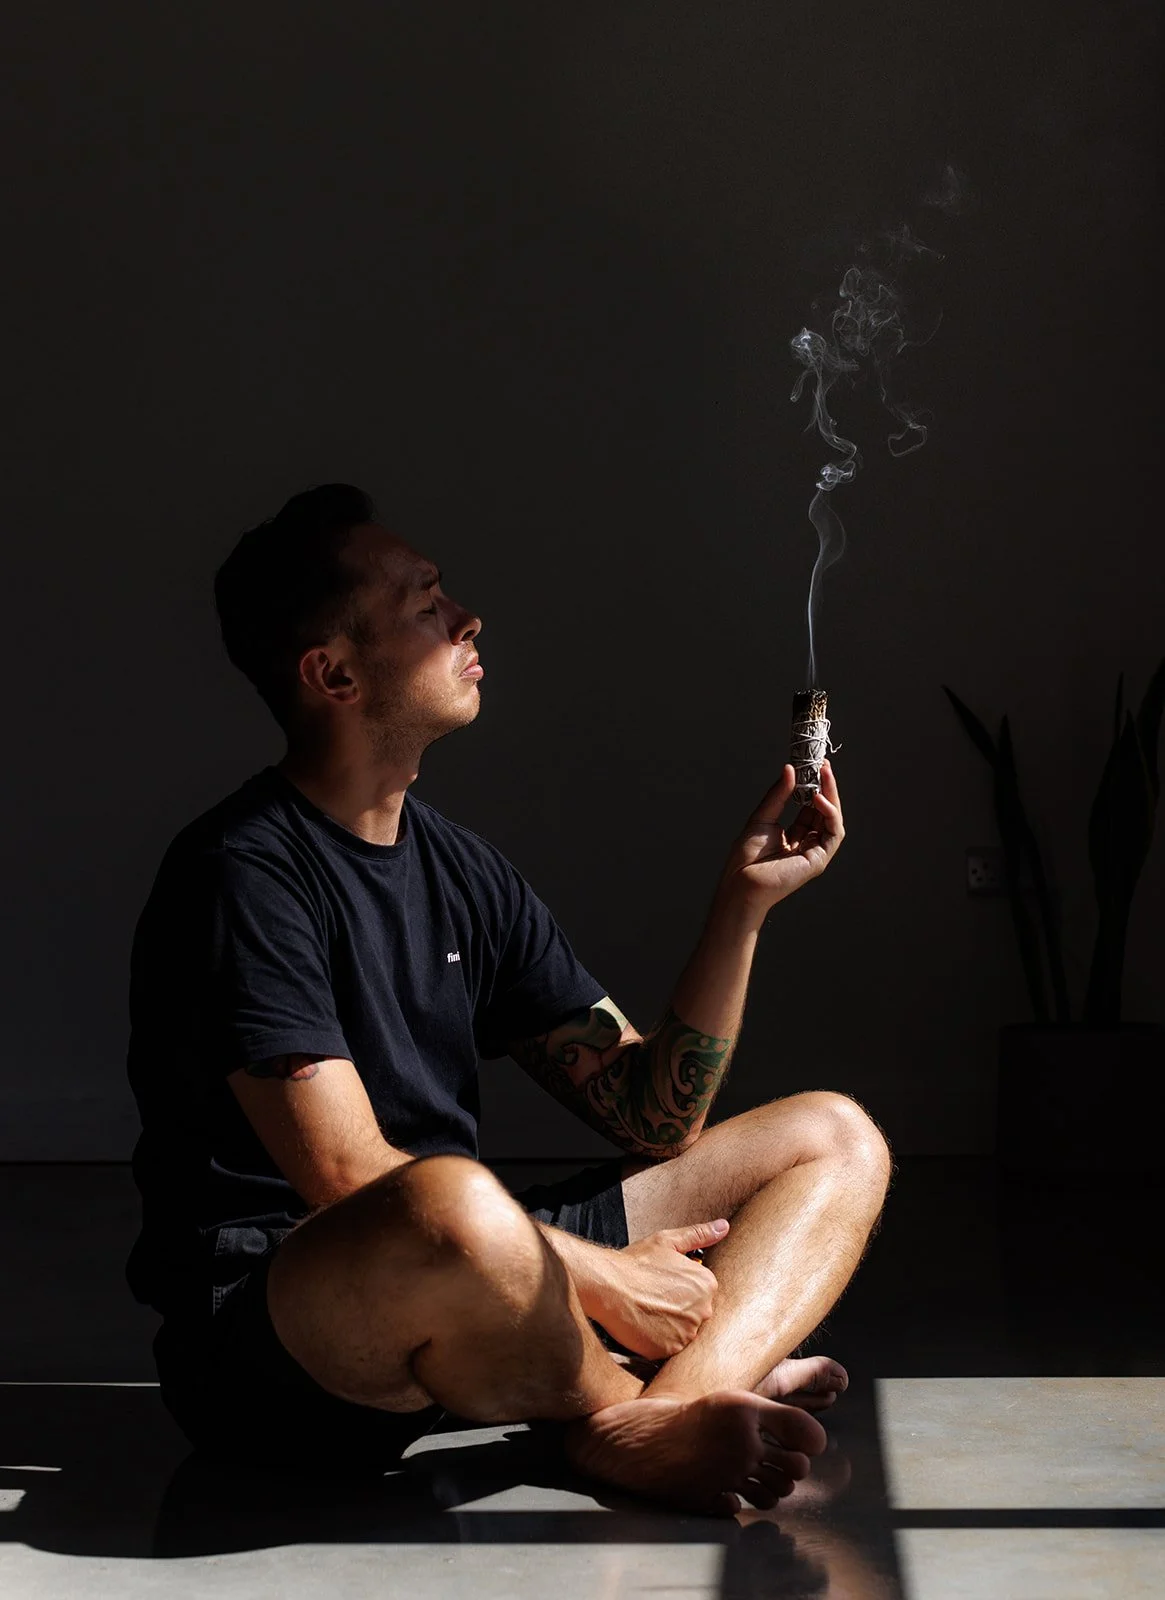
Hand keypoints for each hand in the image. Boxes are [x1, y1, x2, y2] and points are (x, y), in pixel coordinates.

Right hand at [589, 1219, 727, 1359]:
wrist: (608, 1287)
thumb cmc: (637, 1264)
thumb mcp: (669, 1241)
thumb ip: (700, 1235)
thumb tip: (723, 1227)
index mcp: (706, 1284)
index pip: (702, 1291)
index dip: (681, 1286)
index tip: (664, 1283)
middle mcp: (702, 1311)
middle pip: (695, 1312)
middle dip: (678, 1306)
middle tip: (655, 1296)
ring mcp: (686, 1333)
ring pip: (683, 1330)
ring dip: (669, 1323)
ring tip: (648, 1309)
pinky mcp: (669, 1350)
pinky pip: (669, 1346)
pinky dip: (658, 1338)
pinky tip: (645, 1323)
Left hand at [718, 759, 844, 917]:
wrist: (741, 881)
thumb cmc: (747, 856)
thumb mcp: (763, 817)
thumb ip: (778, 794)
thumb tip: (790, 769)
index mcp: (795, 835)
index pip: (811, 807)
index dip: (814, 786)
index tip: (814, 765)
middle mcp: (808, 843)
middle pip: (824, 811)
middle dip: (826, 787)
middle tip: (823, 765)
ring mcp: (815, 852)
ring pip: (833, 820)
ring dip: (831, 795)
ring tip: (823, 774)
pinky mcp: (819, 860)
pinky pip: (833, 833)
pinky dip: (830, 814)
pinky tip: (818, 799)